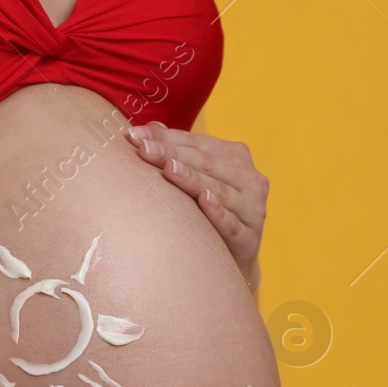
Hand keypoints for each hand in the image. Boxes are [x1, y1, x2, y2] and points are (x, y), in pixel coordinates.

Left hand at [126, 121, 266, 290]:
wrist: (230, 259)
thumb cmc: (206, 212)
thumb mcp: (194, 179)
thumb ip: (176, 152)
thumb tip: (148, 127)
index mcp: (236, 158)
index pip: (198, 143)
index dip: (167, 137)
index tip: (135, 135)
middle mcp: (249, 179)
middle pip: (207, 163)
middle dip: (172, 153)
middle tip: (144, 149)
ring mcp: (252, 209)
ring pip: (220, 190)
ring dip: (193, 179)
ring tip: (169, 169)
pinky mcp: (250, 239)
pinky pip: (232, 223)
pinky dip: (218, 212)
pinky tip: (204, 201)